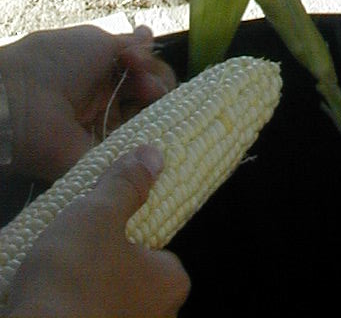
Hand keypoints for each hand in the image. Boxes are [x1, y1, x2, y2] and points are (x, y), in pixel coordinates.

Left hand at [0, 25, 175, 182]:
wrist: (19, 102)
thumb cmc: (56, 63)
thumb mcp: (96, 42)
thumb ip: (129, 44)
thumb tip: (149, 34)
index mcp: (101, 71)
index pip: (140, 68)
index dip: (148, 62)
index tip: (139, 58)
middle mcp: (106, 99)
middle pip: (149, 91)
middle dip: (156, 80)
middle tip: (147, 81)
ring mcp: (105, 129)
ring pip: (148, 116)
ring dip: (156, 100)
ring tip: (149, 92)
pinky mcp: (103, 156)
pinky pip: (135, 147)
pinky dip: (153, 135)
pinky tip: (158, 118)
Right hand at [4, 146, 190, 317]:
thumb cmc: (75, 276)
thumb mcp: (99, 215)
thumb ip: (126, 185)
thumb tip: (152, 155)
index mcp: (171, 285)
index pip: (162, 253)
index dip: (134, 237)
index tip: (105, 230)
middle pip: (135, 279)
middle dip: (110, 266)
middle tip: (80, 249)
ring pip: (111, 303)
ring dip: (89, 290)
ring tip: (62, 272)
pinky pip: (88, 316)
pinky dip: (73, 309)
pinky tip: (53, 300)